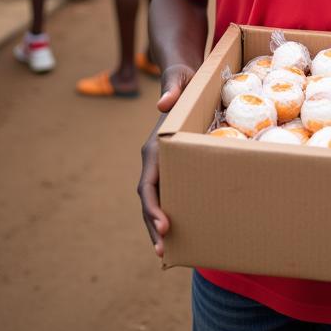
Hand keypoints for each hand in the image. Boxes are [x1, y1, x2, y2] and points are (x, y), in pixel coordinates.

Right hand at [138, 63, 195, 256]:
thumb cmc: (182, 78)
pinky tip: (178, 232)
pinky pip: (167, 193)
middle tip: (161, 251)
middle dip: (152, 225)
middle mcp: (152, 160)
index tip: (162, 225)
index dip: (152, 206)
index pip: (148, 183)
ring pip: (154, 201)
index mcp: (153, 147)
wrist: (180, 78)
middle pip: (147, 199)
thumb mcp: (180, 79)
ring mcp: (160, 165)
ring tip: (166, 252)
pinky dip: (167, 214)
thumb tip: (162, 103)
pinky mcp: (171, 166)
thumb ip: (173, 87)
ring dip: (157, 226)